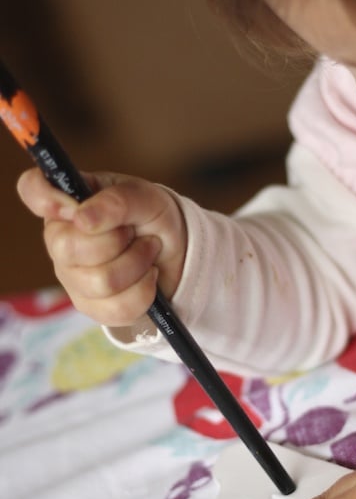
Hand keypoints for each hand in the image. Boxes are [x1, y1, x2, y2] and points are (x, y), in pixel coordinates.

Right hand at [17, 168, 186, 326]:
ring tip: (148, 251)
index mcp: (69, 202)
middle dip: (116, 240)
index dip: (46, 197)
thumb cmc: (153, 219)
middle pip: (68, 247)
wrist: (179, 255)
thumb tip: (81, 218)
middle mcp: (61, 239)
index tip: (74, 207)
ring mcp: (72, 277)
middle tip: (135, 232)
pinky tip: (148, 276)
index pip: (32, 189)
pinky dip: (145, 290)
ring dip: (138, 264)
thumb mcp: (146, 198)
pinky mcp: (92, 307)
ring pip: (100, 282)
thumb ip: (116, 201)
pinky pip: (117, 308)